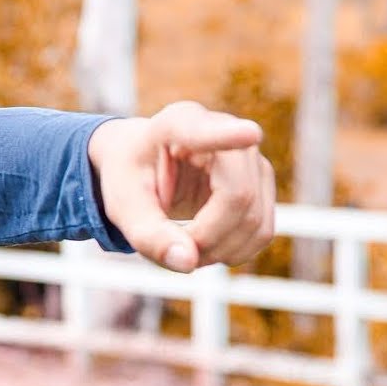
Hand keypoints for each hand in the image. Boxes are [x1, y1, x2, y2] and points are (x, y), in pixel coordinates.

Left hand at [86, 101, 275, 272]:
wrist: (146, 164)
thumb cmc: (131, 178)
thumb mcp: (124, 206)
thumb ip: (148, 234)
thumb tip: (188, 262)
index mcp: (177, 123)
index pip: (204, 131)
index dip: (228, 136)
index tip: (249, 134)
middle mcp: (224, 129)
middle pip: (237, 196)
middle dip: (207, 238)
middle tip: (172, 250)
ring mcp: (250, 156)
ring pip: (255, 219)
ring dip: (220, 251)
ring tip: (183, 247)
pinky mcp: (262, 181)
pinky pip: (262, 230)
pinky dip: (234, 251)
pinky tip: (205, 247)